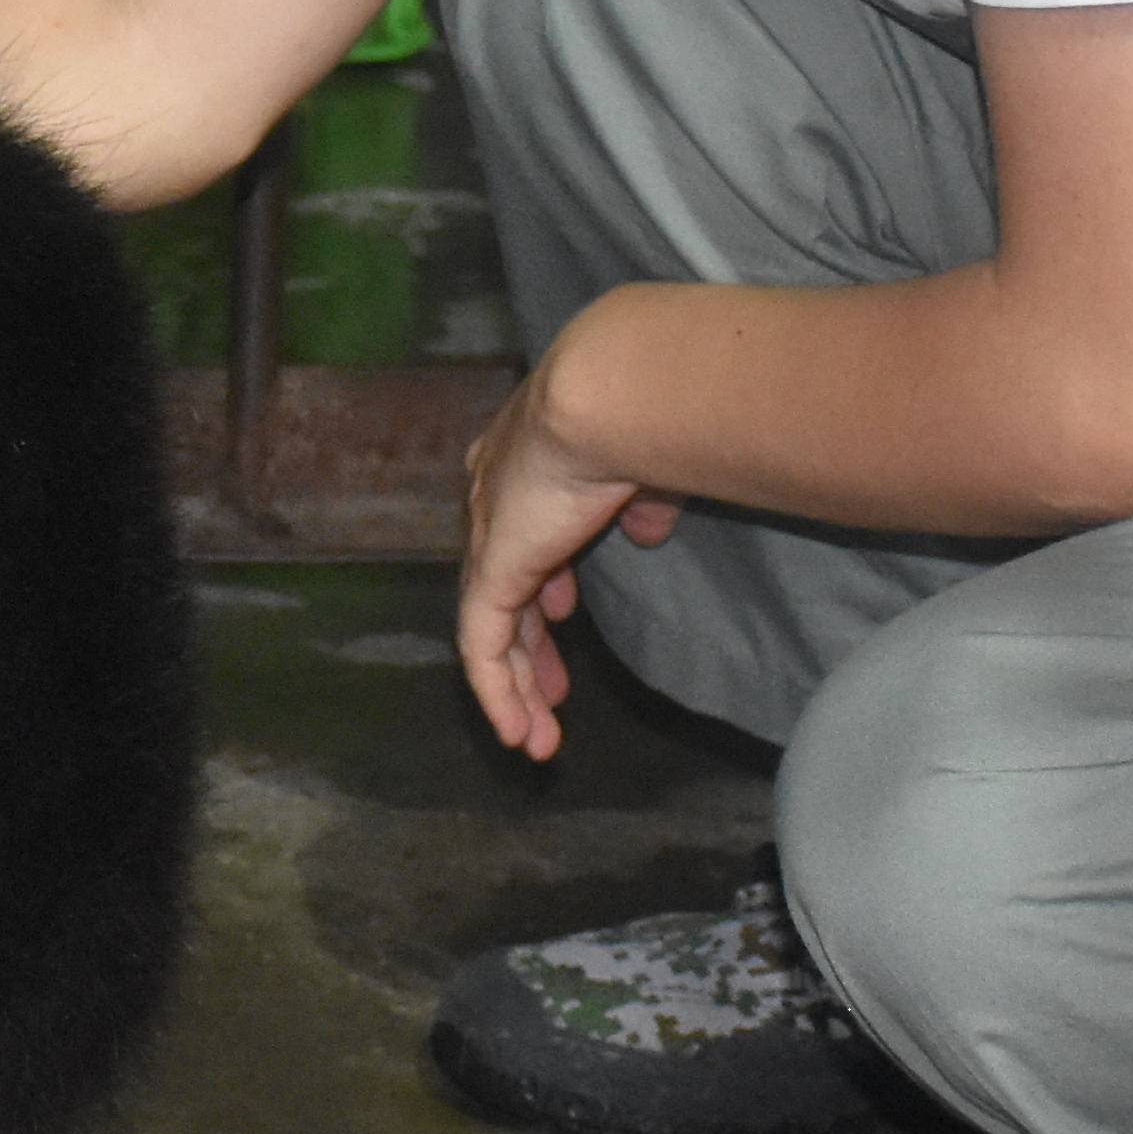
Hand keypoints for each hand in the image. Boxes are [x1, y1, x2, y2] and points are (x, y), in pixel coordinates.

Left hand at [452, 315, 678, 764]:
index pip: (524, 532)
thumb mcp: (649, 464)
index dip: (541, 579)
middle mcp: (493, 495)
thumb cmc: (644, 414)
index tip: (562, 612)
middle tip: (550, 690)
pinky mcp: (490, 569)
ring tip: (537, 739)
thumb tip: (650, 532)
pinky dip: (498, 692)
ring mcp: (488, 533)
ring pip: (491, 626)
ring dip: (516, 687)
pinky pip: (482, 646)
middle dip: (527, 645)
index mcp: (526, 461)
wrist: (613, 395)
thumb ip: (644, 501)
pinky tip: (518, 732)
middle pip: (502, 586)